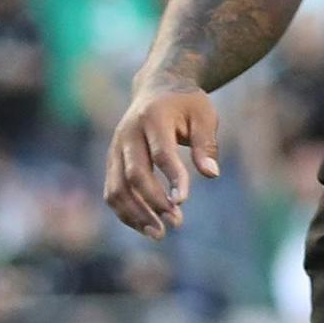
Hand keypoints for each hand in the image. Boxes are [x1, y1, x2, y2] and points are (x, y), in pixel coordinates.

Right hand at [103, 77, 219, 238]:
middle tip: (177, 223)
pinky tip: (146, 225)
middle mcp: (128, 134)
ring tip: (159, 234)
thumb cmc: (187, 104)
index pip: (161, 153)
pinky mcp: (112, 161)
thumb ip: (206, 144)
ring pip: (116, 187)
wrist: (157, 88)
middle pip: (134, 174)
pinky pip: (112, 190)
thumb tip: (211, 174)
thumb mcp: (205, 115)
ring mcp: (116, 148)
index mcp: (153, 119)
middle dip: (154, 202)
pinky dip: (125, 211)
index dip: (172, 178)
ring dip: (135, 214)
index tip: (184, 201)